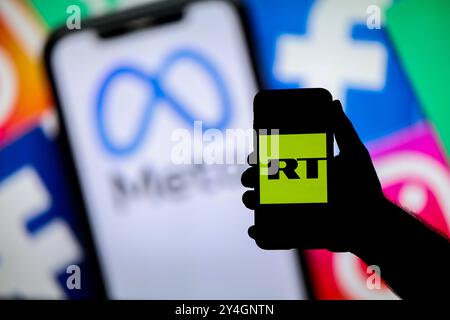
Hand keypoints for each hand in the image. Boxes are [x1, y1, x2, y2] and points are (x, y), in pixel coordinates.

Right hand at [241, 100, 387, 251]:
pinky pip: (272, 230)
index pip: (276, 159)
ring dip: (250, 201)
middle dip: (250, 178)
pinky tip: (254, 230)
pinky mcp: (296, 229)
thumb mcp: (355, 155)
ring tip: (251, 200)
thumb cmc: (365, 188)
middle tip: (251, 177)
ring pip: (263, 204)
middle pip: (264, 180)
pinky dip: (259, 231)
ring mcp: (294, 210)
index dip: (261, 156)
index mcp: (304, 169)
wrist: (373, 223)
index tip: (255, 154)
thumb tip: (335, 102)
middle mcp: (295, 188)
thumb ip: (344, 129)